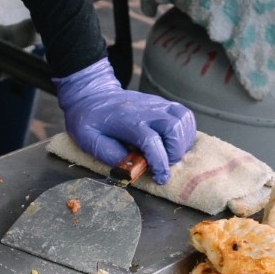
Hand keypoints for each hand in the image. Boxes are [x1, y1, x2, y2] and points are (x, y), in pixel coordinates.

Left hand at [54, 58, 194, 184]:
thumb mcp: (88, 140)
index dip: (159, 162)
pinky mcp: (162, 104)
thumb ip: (110, 155)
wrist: (92, 96)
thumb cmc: (89, 121)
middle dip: (175, 152)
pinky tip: (174, 142)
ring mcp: (156, 104)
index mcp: (126, 120)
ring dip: (182, 141)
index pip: (151, 141)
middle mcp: (146, 110)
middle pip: (173, 128)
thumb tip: (131, 169)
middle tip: (165, 164)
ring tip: (170, 154)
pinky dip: (186, 131)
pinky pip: (184, 115)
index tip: (160, 177)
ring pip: (183, 119)